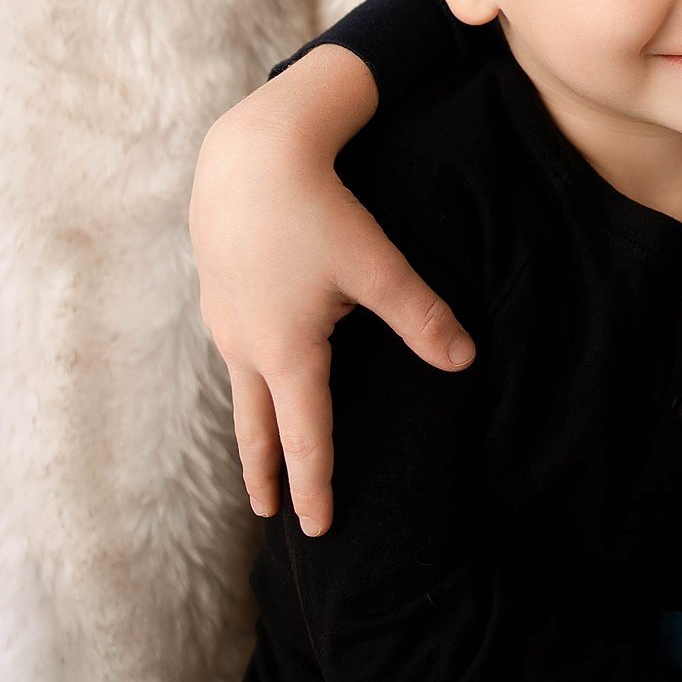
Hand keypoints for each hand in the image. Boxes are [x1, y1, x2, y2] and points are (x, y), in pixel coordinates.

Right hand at [191, 46, 473, 534]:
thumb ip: (420, 317)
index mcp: (286, 352)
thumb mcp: (377, 266)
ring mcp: (223, 320)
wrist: (248, 154)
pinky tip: (257, 376)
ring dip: (251, 429)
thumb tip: (464, 360)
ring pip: (240, 390)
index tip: (318, 528)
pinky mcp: (217, 291)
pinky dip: (246, 384)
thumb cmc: (316, 209)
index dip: (315, 484)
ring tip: (260, 457)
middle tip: (269, 515)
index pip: (304, 437)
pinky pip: (233, 354)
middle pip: (255, 427)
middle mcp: (246, 346)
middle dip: (266, 473)